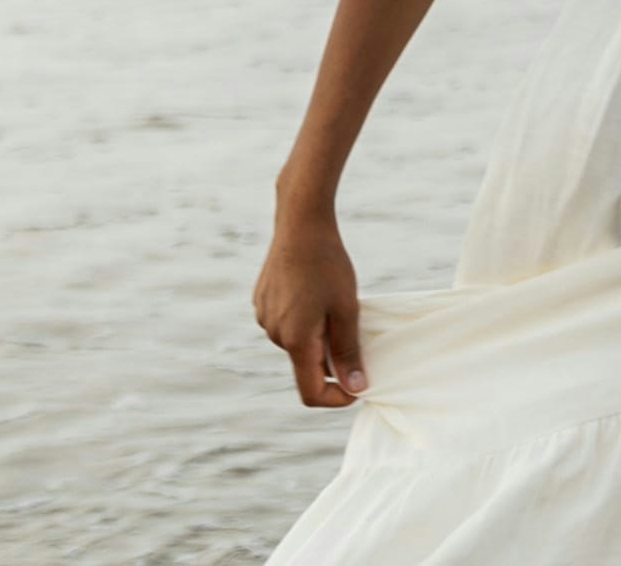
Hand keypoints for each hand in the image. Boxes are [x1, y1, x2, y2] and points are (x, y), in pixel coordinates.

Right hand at [252, 205, 367, 407]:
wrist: (301, 223)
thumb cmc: (328, 264)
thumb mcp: (346, 308)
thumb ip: (348, 351)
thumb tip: (356, 387)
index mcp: (295, 340)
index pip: (310, 392)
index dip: (336, 397)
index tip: (358, 386)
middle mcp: (273, 333)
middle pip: (305, 364)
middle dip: (330, 359)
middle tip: (353, 326)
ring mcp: (264, 316)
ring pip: (295, 341)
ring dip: (317, 335)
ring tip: (332, 301)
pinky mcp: (261, 301)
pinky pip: (285, 322)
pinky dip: (303, 318)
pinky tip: (313, 290)